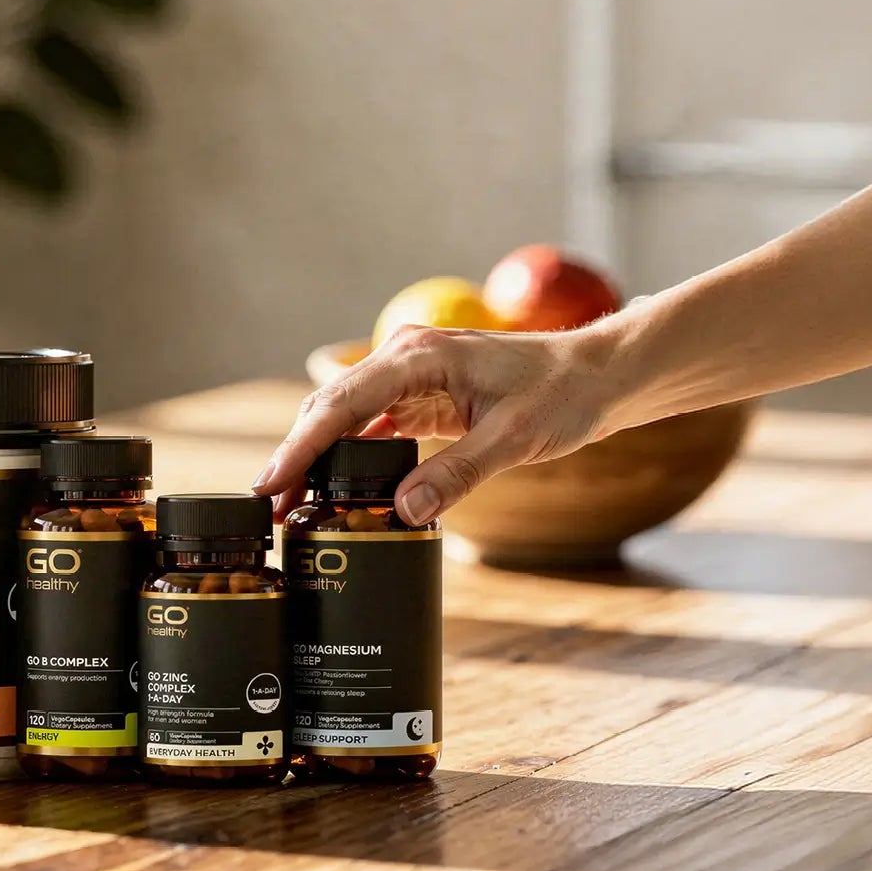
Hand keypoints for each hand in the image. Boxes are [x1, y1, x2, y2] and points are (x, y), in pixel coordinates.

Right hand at [254, 324, 642, 524]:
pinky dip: (349, 453)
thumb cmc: (564, 394)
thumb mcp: (514, 439)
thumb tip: (403, 513)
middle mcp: (406, 358)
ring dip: (318, 457)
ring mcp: (412, 375)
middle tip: (270, 508)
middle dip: (296, 456)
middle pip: (330, 407)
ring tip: (291, 503)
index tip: (269, 484)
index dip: (299, 447)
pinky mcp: (423, 394)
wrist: (602, 375)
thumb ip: (456, 475)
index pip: (340, 404)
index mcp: (420, 357)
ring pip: (345, 415)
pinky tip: (336, 485)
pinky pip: (372, 423)